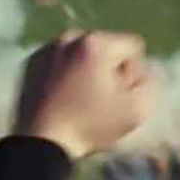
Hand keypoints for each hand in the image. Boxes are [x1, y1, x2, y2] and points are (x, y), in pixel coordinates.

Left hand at [13, 31, 156, 158]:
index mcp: (97, 43)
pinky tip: (63, 99)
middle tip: (102, 100)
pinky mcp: (30, 63)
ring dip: (87, 72)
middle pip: (106, 48)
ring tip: (81, 101)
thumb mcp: (135, 111)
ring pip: (81, 54)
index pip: (133, 48)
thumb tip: (144, 72)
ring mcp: (47, 48)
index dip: (134, 74)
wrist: (41, 143)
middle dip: (110, 70)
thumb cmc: (90, 126)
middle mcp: (70, 37)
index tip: (120, 96)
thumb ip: (149, 84)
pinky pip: (59, 62)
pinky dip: (65, 75)